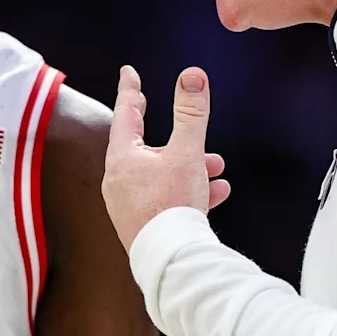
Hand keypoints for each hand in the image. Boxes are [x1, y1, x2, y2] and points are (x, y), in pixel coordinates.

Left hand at [101, 66, 231, 250]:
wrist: (171, 262)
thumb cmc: (172, 206)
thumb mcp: (187, 153)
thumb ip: (191, 114)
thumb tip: (192, 76)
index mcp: (123, 159)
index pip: (126, 113)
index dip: (130, 90)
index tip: (129, 73)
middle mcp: (119, 182)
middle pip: (139, 145)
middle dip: (164, 130)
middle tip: (148, 106)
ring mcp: (128, 206)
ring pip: (159, 174)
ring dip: (188, 165)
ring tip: (216, 166)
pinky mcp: (142, 225)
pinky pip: (165, 199)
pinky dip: (189, 190)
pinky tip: (216, 193)